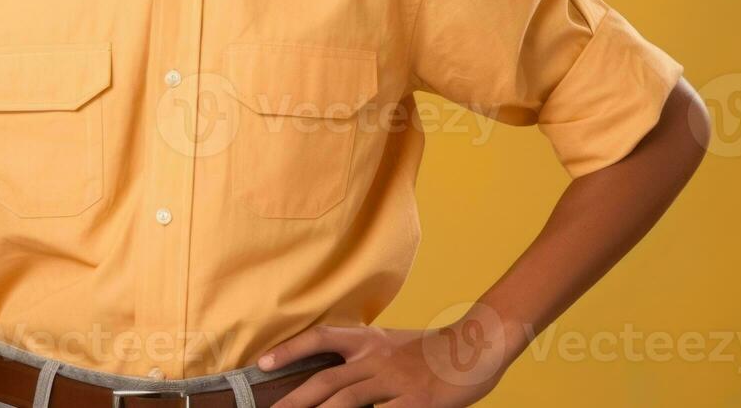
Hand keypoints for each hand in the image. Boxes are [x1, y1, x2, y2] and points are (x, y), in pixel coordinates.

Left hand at [256, 311, 515, 407]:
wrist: (478, 344)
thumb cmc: (435, 350)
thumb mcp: (395, 345)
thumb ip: (368, 358)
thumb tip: (340, 377)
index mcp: (369, 341)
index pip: (321, 338)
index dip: (290, 349)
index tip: (262, 363)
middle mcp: (376, 358)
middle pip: (326, 380)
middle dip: (295, 400)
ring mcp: (395, 381)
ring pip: (347, 400)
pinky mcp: (415, 402)